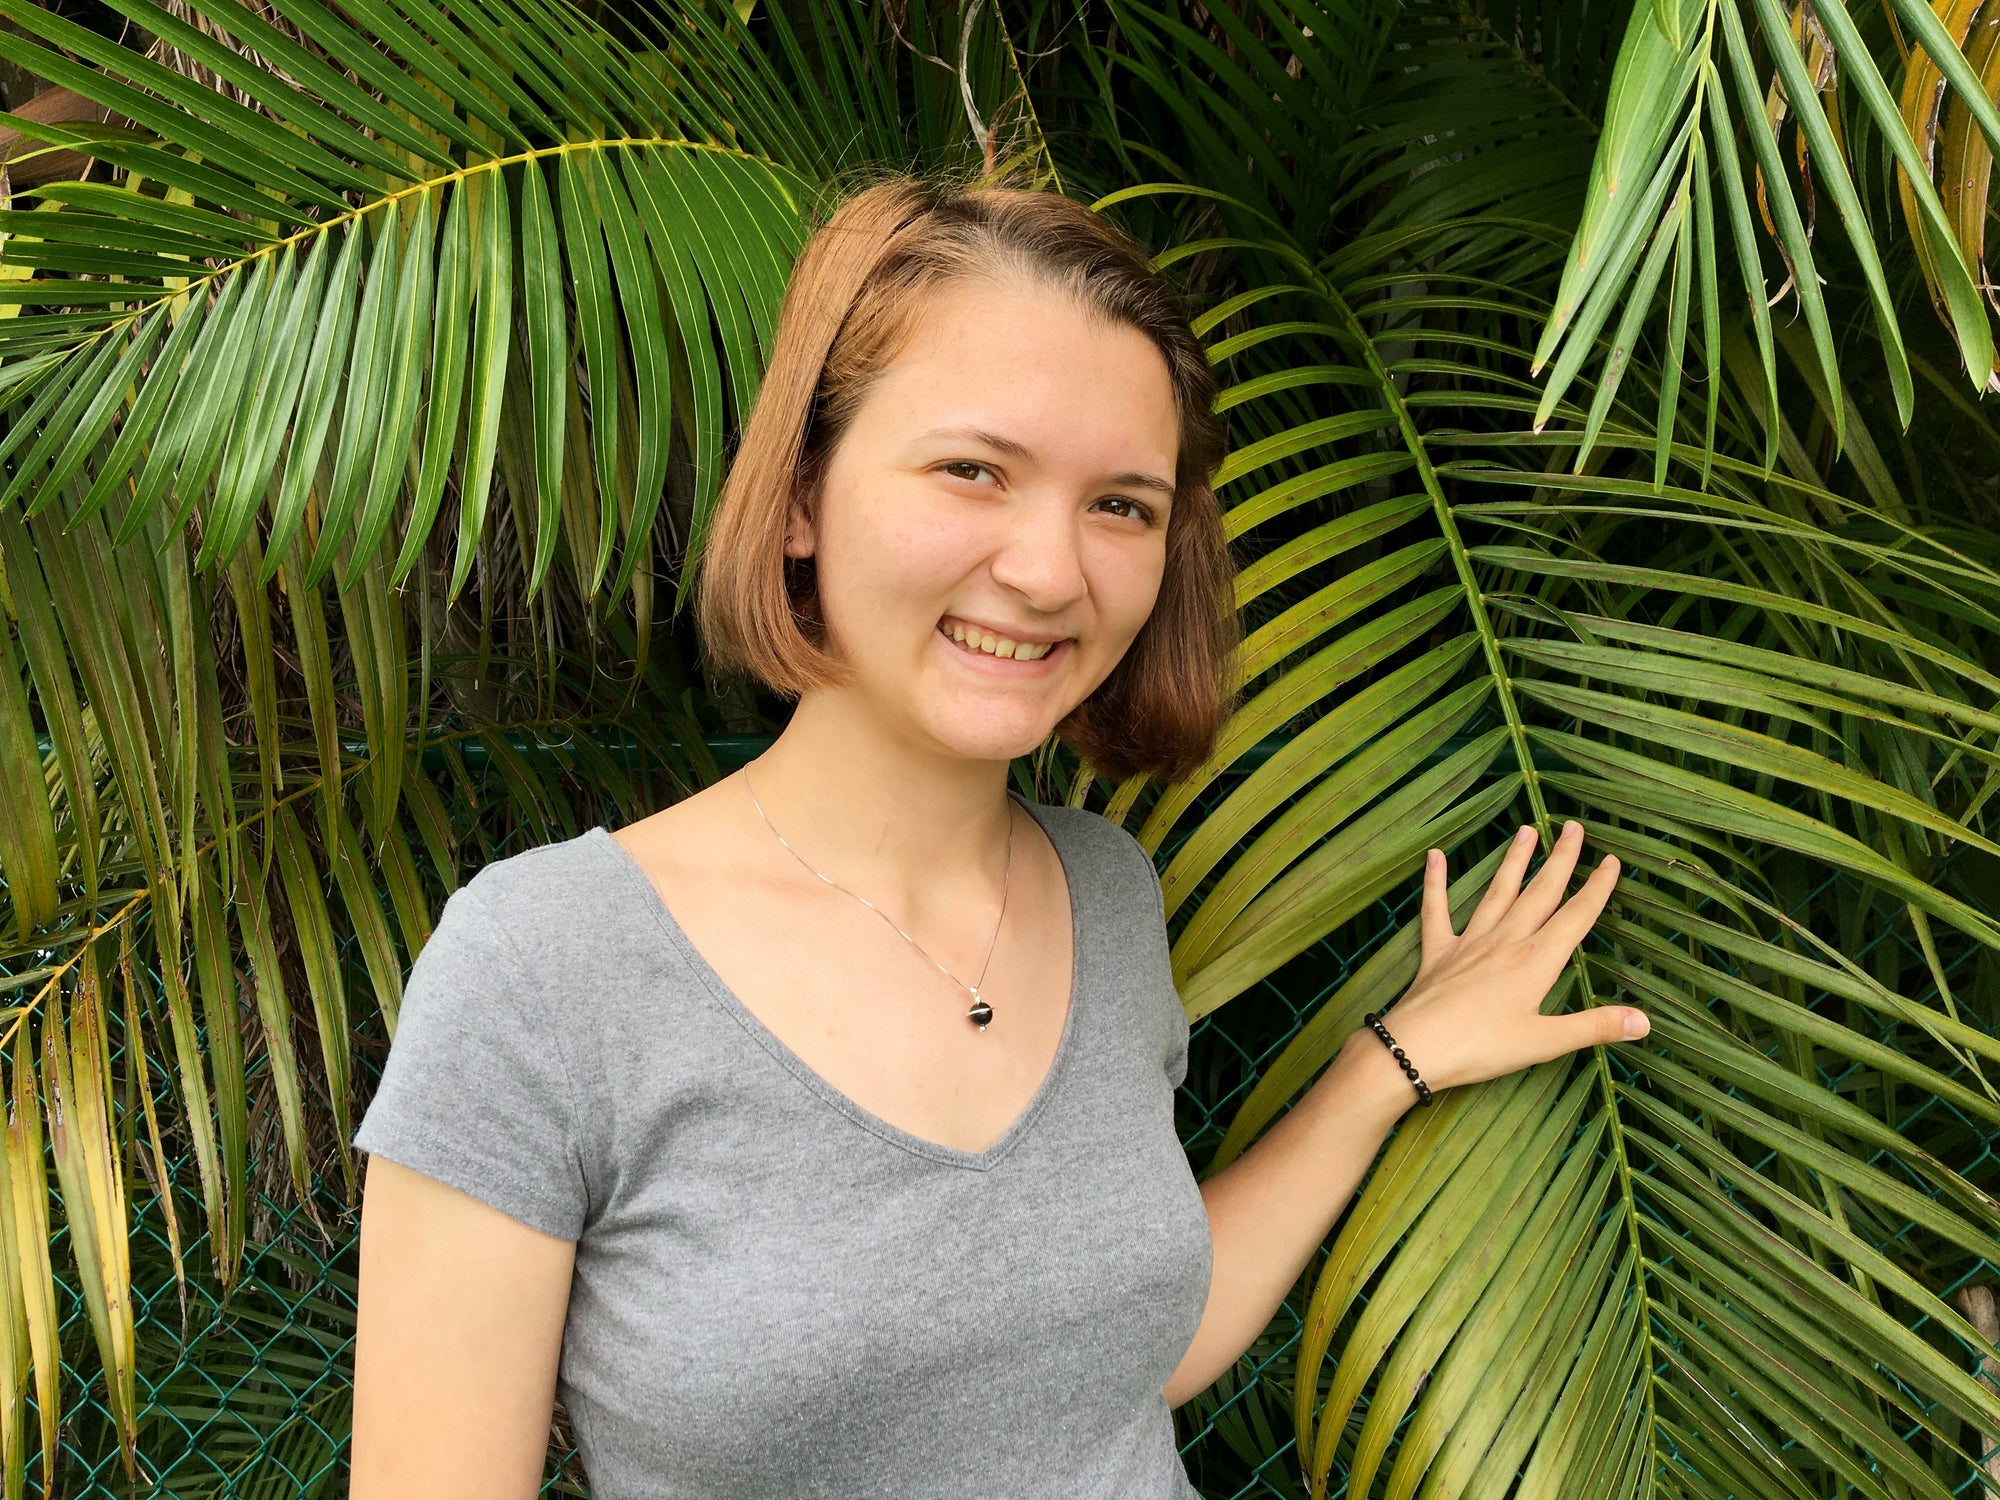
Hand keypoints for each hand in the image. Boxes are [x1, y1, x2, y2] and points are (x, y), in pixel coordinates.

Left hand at [1364, 819, 1643, 1097]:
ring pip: (1497, 892)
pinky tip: (1434, 855)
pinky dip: (1434, 882)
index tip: (1613, 860)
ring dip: (1514, 861)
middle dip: (1561, 860)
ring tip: (1526, 830)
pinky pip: (1436, 910)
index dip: (1597, 888)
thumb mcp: (1545, 1042)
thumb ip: (1595, 1026)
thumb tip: (1644, 1020)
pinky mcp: (1438, 952)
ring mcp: (1470, 943)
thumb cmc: (1482, 1048)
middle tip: (1574, 827)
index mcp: (1536, 961)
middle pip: (1540, 893)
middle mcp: (1506, 942)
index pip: (1576, 917)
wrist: (1416, 1048)